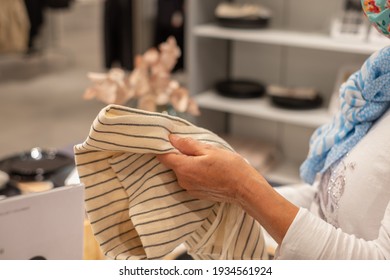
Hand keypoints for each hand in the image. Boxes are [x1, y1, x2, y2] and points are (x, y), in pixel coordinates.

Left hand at [157, 134, 298, 243]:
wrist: (245, 189)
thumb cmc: (230, 167)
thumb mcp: (209, 150)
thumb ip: (188, 145)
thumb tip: (172, 139)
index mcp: (184, 168)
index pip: (163, 156)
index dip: (162, 146)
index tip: (166, 138)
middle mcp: (183, 181)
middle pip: (173, 164)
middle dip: (179, 153)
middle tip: (193, 146)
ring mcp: (189, 189)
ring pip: (181, 171)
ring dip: (188, 163)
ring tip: (204, 158)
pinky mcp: (196, 194)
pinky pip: (189, 179)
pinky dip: (194, 172)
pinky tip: (207, 169)